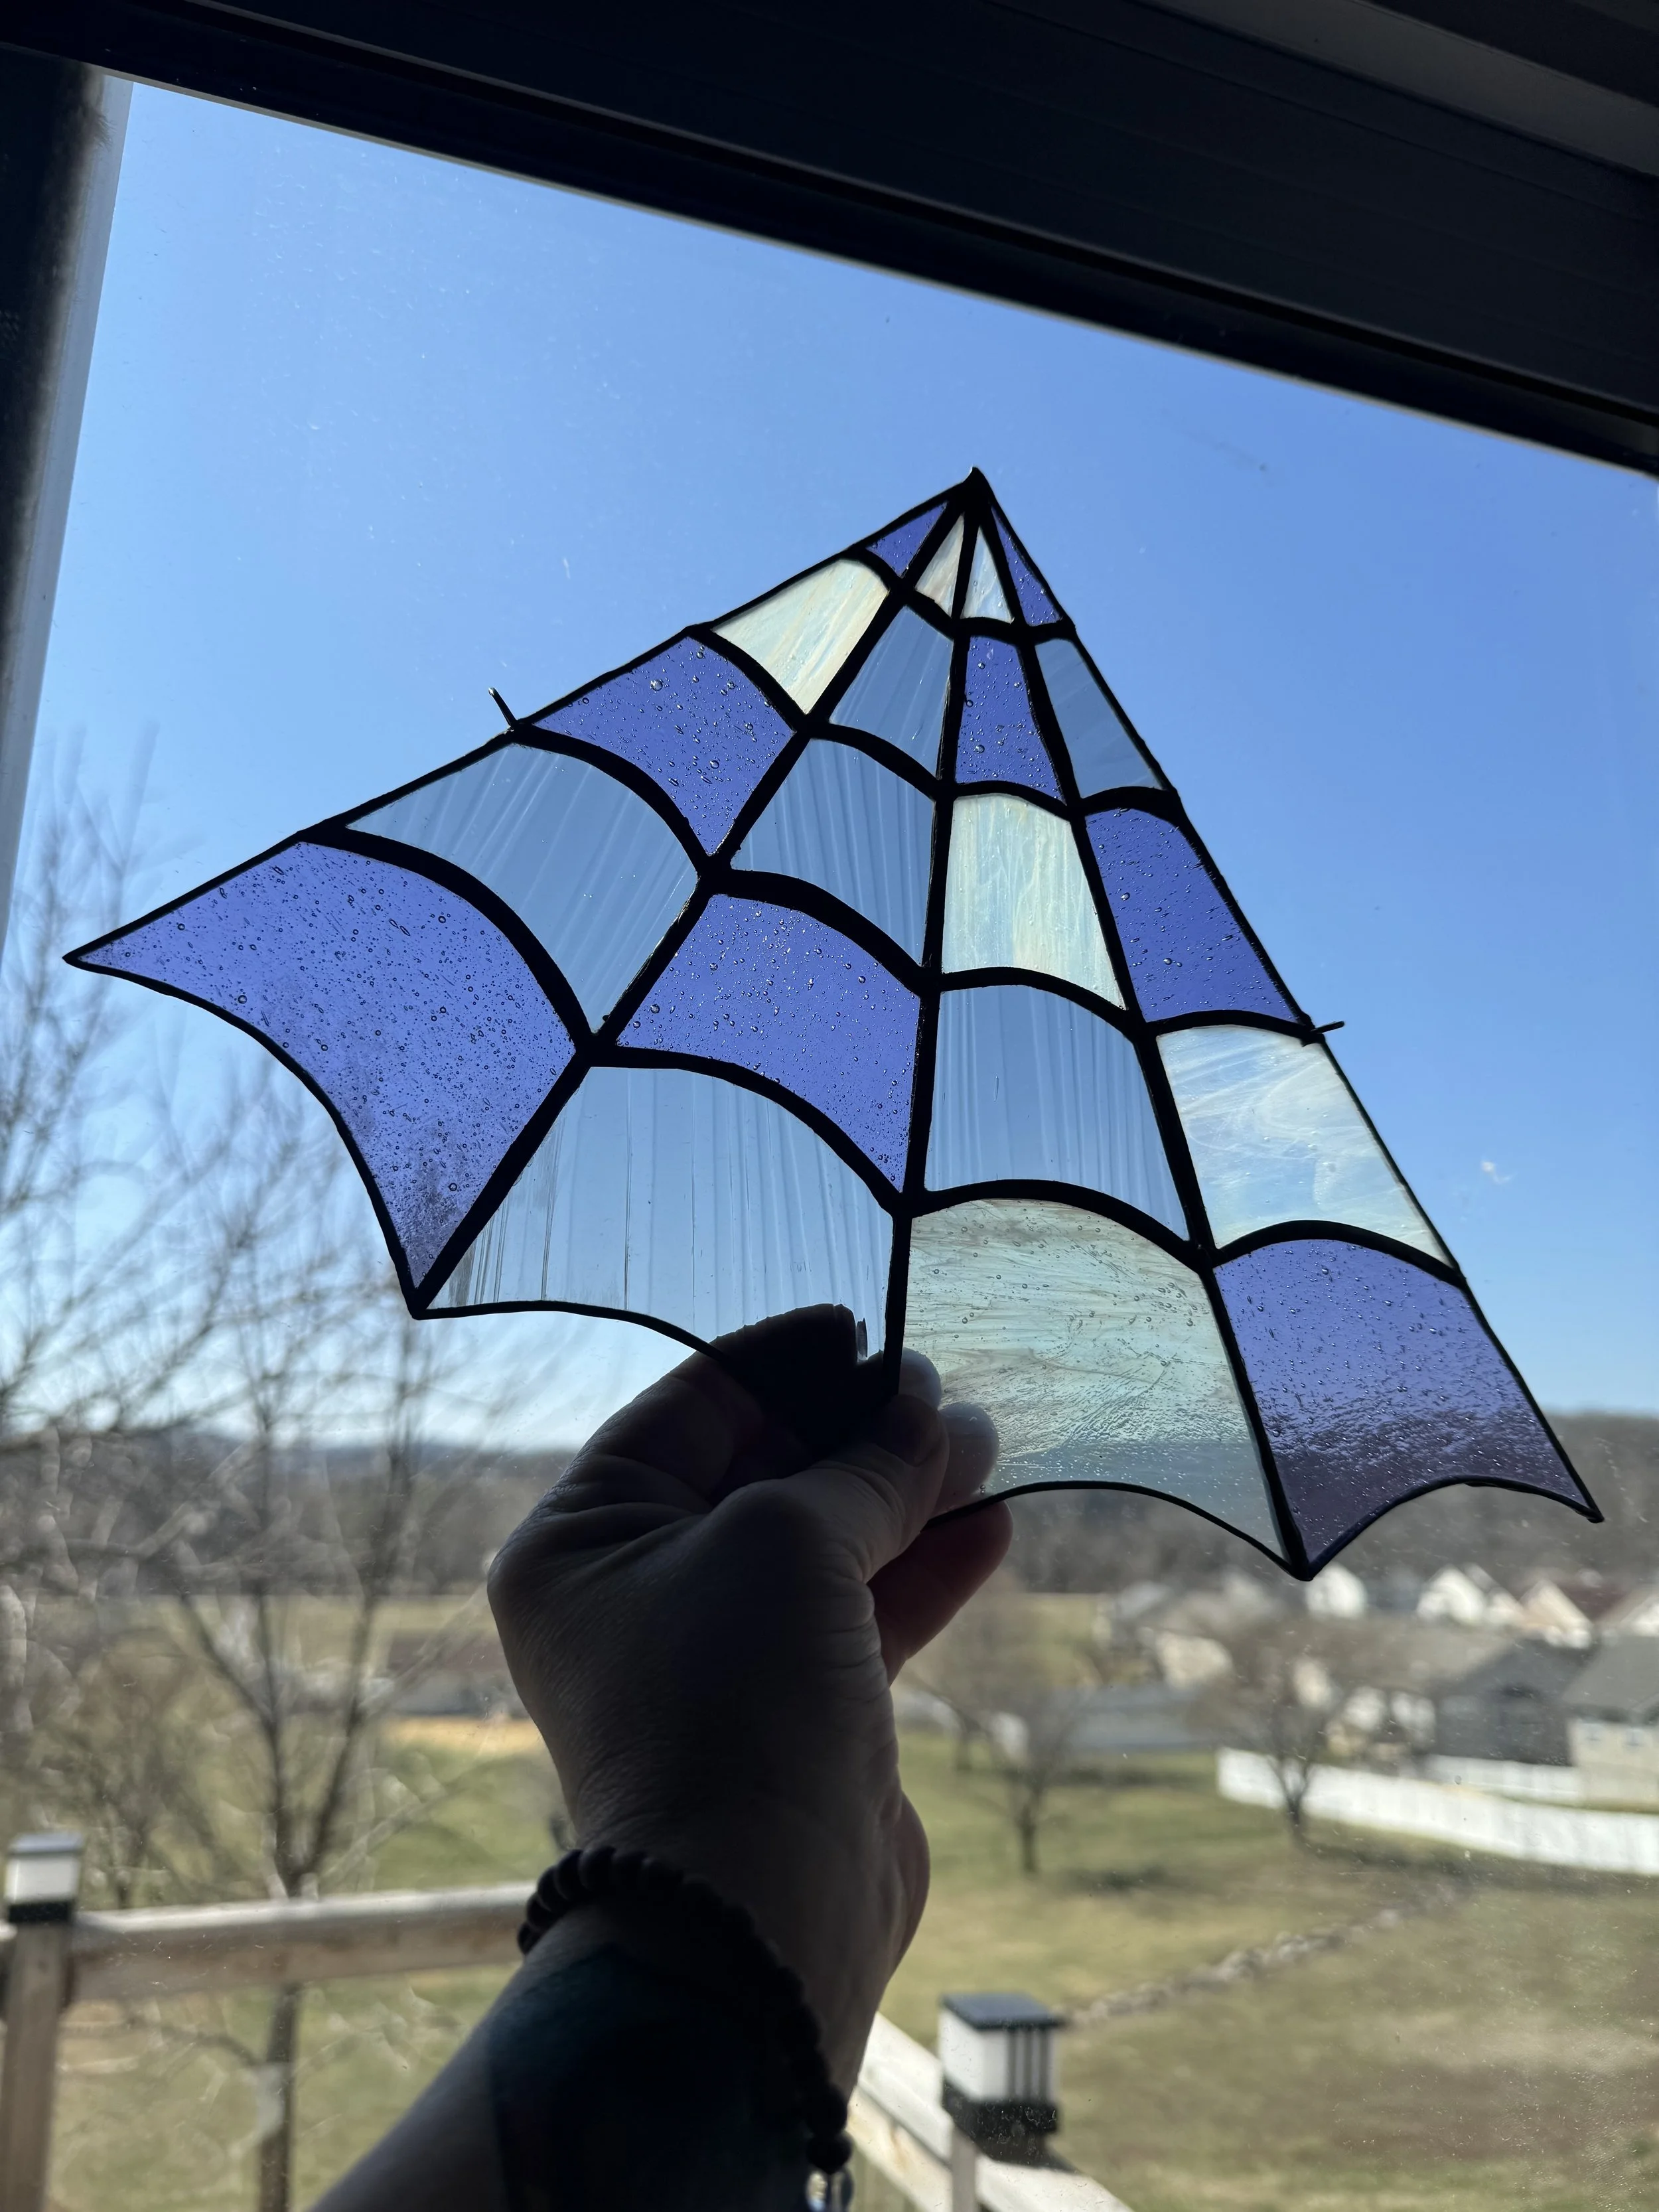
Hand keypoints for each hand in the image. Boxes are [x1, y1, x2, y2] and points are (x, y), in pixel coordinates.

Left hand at [487, 1305, 1009, 2084]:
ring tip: (984, 1447)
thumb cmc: (734, 1696)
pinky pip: (860, 1612)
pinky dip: (920, 1568)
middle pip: (760, 1470)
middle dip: (857, 1431)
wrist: (756, 1911)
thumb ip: (861, 1464)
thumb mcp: (787, 1539)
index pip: (689, 1408)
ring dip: (903, 1494)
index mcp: (584, 1535)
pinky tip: (991, 1525)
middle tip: (943, 1391)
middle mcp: (638, 1589)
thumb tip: (924, 1402)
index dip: (781, 1360)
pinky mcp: (793, 1709)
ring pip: (821, 1542)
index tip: (865, 1331)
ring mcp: (719, 1653)